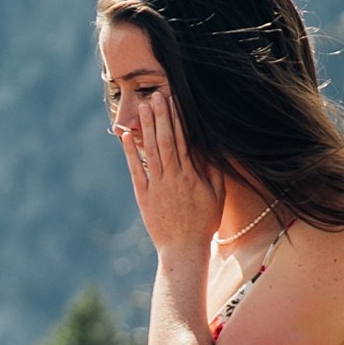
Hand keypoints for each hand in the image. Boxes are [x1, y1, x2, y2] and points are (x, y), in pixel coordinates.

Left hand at [121, 84, 223, 255]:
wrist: (183, 249)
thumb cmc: (203, 222)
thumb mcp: (217, 195)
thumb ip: (213, 170)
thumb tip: (210, 146)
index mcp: (192, 175)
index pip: (184, 140)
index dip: (179, 118)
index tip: (176, 100)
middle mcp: (173, 177)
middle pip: (166, 140)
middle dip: (162, 115)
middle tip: (157, 95)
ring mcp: (157, 185)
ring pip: (151, 150)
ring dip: (147, 127)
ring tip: (144, 107)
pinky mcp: (143, 195)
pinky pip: (136, 170)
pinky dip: (131, 152)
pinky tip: (126, 136)